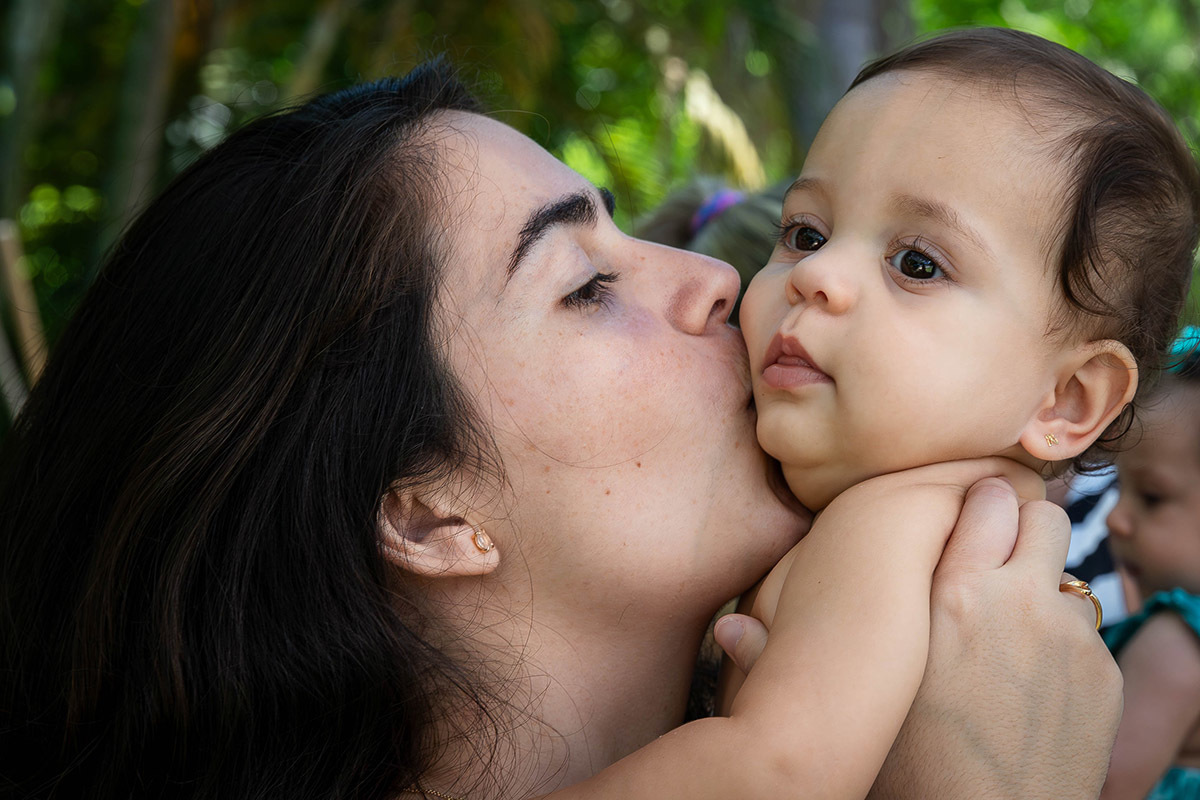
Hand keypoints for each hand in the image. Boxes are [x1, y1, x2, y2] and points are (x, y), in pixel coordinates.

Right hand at [715, 478, 1122, 798]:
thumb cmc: (907, 770)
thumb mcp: (845, 708)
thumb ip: (781, 658)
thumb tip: (727, 631)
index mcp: (949, 594)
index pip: (987, 499)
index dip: (981, 500)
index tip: (969, 511)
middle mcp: (1015, 601)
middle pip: (1043, 516)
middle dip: (1025, 526)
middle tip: (1000, 552)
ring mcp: (1066, 637)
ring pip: (1068, 573)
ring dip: (1044, 585)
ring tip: (1013, 620)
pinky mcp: (1099, 675)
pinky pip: (1086, 633)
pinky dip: (1063, 642)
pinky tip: (1032, 677)